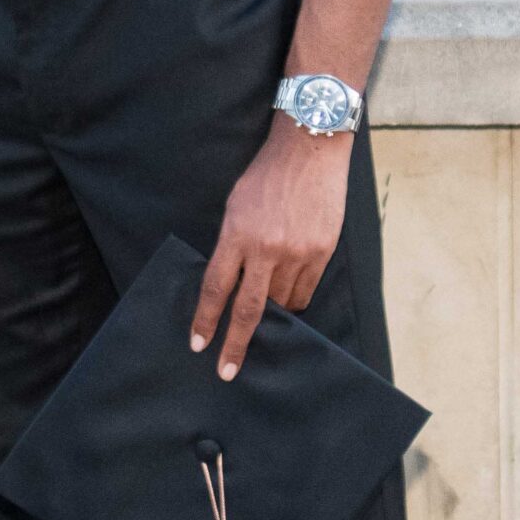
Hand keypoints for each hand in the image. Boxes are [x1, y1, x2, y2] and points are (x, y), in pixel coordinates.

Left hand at [190, 120, 352, 378]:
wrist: (310, 149)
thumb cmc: (267, 175)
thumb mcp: (236, 206)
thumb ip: (232, 245)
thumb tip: (230, 285)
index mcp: (238, 234)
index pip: (216, 288)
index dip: (205, 320)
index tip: (198, 345)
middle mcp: (266, 248)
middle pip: (247, 309)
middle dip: (234, 345)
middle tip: (226, 371)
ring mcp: (296, 252)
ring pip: (279, 302)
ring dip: (270, 312)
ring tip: (267, 305)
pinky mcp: (321, 252)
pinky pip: (304, 291)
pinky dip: (294, 298)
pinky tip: (289, 291)